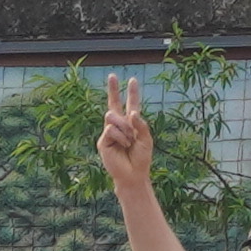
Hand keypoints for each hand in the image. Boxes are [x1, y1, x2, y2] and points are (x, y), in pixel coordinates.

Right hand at [93, 77, 155, 195]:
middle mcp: (119, 126)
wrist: (132, 174)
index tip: (132, 80)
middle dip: (113, 89)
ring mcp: (110, 132)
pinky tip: (122, 145)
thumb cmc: (141, 158)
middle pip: (114, 104)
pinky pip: (110, 129)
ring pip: (112, 117)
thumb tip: (132, 113)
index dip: (132, 93)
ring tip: (129, 141)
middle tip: (112, 75)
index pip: (131, 105)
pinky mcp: (103, 141)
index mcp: (132, 124)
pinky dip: (120, 137)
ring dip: (124, 128)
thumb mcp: (146, 139)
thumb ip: (141, 124)